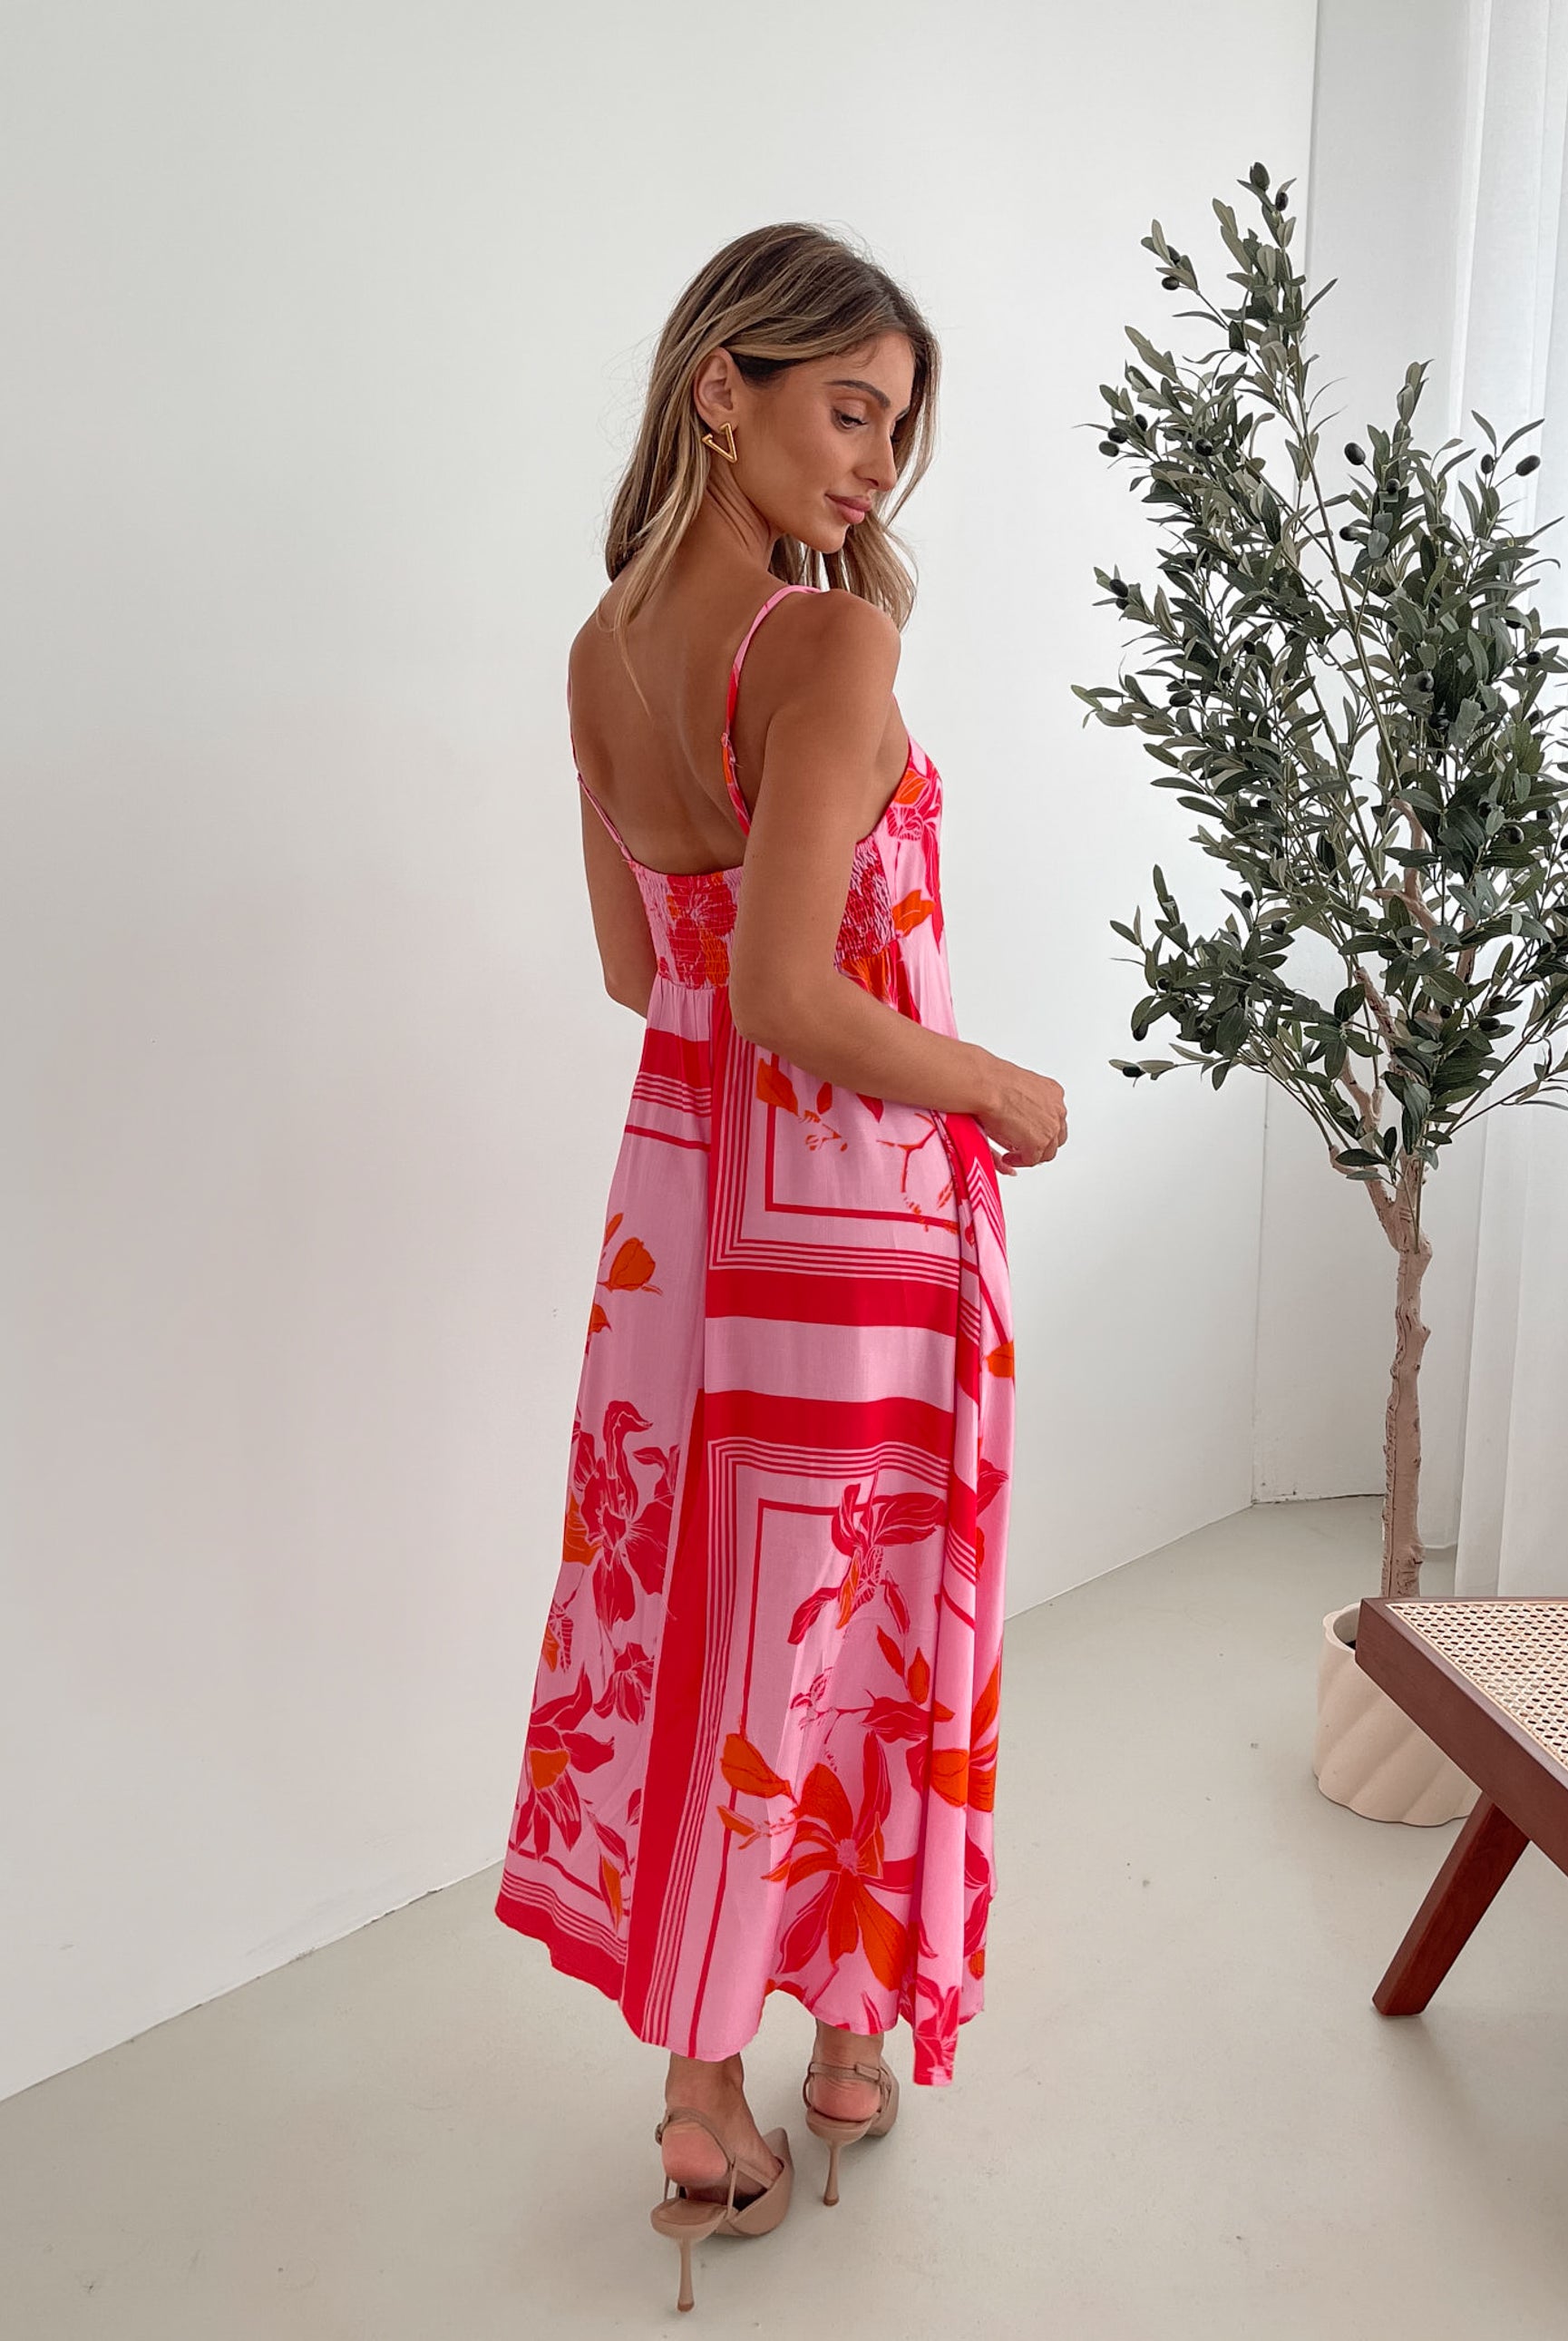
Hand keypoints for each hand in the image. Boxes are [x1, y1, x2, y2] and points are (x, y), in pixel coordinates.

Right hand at [974, 1060, 1066, 1175]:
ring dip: (1032, 1155)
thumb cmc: (994, 1082)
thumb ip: (1023, 1109)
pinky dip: (1020, 1161)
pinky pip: (1032, 1160)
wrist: (987, 1086)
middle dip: (1041, 1145)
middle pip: (1056, 1137)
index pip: (1055, 1118)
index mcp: (1053, 1092)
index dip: (1042, 1130)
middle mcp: (1056, 1110)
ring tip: (1016, 1155)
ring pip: (1048, 1151)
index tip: (1029, 1134)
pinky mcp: (1039, 1142)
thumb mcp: (1016, 1092)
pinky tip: (1008, 1157)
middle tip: (1025, 1148)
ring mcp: (1051, 1127)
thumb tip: (1018, 1124)